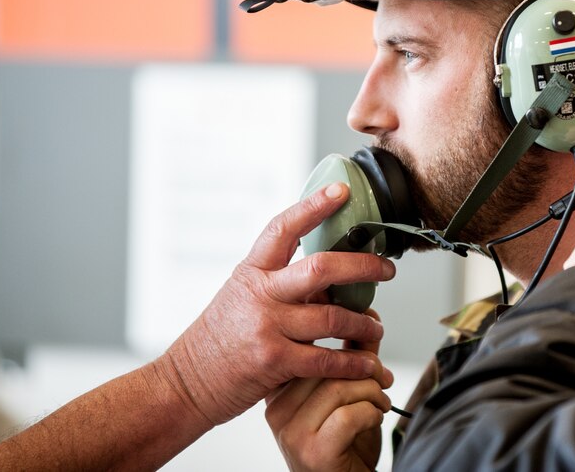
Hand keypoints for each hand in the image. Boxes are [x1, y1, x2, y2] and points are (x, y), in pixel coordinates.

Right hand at [153, 182, 396, 425]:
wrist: (187, 383)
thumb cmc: (219, 338)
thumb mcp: (240, 295)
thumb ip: (277, 281)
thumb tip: (328, 271)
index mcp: (251, 272)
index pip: (283, 228)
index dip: (314, 206)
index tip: (342, 191)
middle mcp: (260, 294)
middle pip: (322, 268)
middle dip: (363, 266)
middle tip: (387, 269)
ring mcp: (267, 327)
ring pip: (332, 316)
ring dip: (363, 322)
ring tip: (376, 325)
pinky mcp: (275, 362)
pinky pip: (326, 358)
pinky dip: (352, 361)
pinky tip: (367, 362)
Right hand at [266, 310, 391, 471]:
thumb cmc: (345, 443)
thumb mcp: (347, 393)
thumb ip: (353, 356)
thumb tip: (367, 316)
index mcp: (279, 391)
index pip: (305, 349)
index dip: (337, 334)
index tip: (363, 332)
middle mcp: (277, 411)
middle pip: (323, 366)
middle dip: (364, 367)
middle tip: (382, 378)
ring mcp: (291, 432)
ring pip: (338, 388)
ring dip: (372, 392)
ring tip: (380, 403)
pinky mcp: (312, 451)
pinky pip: (348, 415)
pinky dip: (371, 413)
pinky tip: (374, 419)